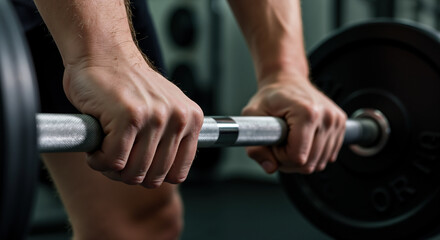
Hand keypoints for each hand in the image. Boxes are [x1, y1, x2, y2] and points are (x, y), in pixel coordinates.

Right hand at [63, 44, 203, 187]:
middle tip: (115, 156)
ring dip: (112, 168)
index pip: (177, 173)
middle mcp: (178, 118)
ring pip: (133, 173)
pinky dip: (98, 160)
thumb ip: (171, 137)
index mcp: (191, 119)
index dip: (152, 175)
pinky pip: (113, 161)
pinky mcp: (129, 116)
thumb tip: (166, 175)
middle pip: (154, 178)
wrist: (102, 52)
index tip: (137, 164)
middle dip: (129, 174)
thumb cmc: (127, 84)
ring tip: (106, 148)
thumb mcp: (163, 108)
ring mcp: (155, 117)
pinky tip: (96, 144)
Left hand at [242, 70, 346, 173]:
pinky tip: (302, 141)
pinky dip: (313, 155)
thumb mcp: (252, 115)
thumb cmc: (271, 96)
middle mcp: (327, 117)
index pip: (297, 157)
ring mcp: (336, 122)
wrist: (288, 80)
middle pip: (309, 164)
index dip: (280, 157)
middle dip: (289, 160)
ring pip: (319, 163)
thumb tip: (270, 167)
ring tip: (290, 140)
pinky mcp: (342, 126)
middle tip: (279, 143)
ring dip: (301, 159)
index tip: (274, 143)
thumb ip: (255, 145)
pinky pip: (327, 157)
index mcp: (307, 113)